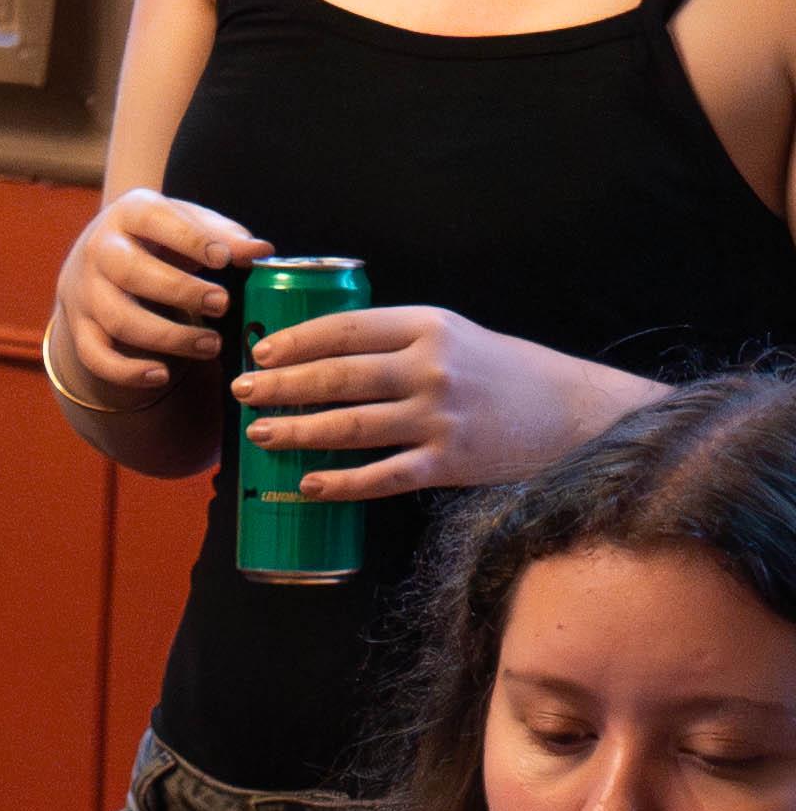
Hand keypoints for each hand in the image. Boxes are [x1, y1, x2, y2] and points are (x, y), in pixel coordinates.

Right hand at [51, 189, 261, 408]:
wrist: (98, 255)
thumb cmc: (155, 238)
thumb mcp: (187, 224)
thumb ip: (225, 236)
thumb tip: (262, 253)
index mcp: (128, 213)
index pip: (156, 221)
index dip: (191, 240)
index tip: (225, 259)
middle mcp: (98, 250)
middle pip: (132, 274)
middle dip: (181, 291)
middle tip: (223, 304)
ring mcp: (84, 292)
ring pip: (119, 320)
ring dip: (168, 337)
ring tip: (211, 345)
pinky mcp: (79, 328)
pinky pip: (96, 357)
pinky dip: (127, 372)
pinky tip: (162, 375)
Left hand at [236, 300, 622, 505]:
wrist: (570, 412)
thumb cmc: (501, 372)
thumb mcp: (454, 335)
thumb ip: (398, 340)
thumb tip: (325, 351)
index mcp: (430, 325)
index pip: (348, 328)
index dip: (297, 341)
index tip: (261, 352)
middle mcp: (432, 367)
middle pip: (339, 376)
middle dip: (283, 386)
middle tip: (241, 394)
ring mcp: (439, 417)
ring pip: (350, 426)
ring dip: (298, 431)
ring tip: (261, 434)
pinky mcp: (448, 462)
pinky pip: (381, 477)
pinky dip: (340, 484)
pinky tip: (308, 485)